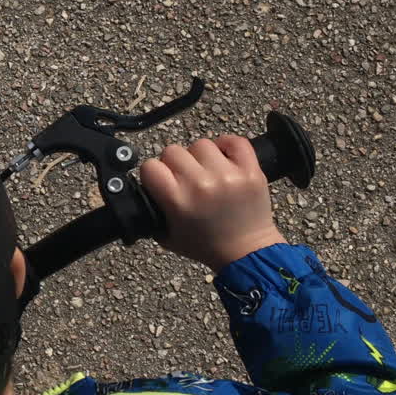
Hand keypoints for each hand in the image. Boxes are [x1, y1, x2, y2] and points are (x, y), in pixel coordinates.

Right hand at [139, 135, 285, 270]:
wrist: (246, 253)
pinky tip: (224, 159)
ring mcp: (228, 175)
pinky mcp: (250, 171)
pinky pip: (235, 141)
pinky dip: (227, 146)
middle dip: (175, 165)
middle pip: (173, 151)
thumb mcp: (166, 235)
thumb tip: (144, 188)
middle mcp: (201, 184)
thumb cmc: (205, 246)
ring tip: (206, 172)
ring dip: (200, 157)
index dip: (153, 174)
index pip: (150, 166)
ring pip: (201, 144)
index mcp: (178, 200)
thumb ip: (151, 210)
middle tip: (184, 179)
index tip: (160, 181)